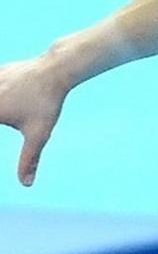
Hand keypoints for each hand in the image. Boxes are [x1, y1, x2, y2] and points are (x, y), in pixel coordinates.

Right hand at [0, 57, 69, 186]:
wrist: (56, 69)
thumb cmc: (48, 102)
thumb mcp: (39, 133)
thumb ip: (29, 159)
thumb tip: (26, 184)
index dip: (3, 123)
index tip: (7, 124)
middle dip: (3, 119)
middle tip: (8, 121)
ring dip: (3, 110)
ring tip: (12, 112)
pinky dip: (1, 95)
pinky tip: (9, 101)